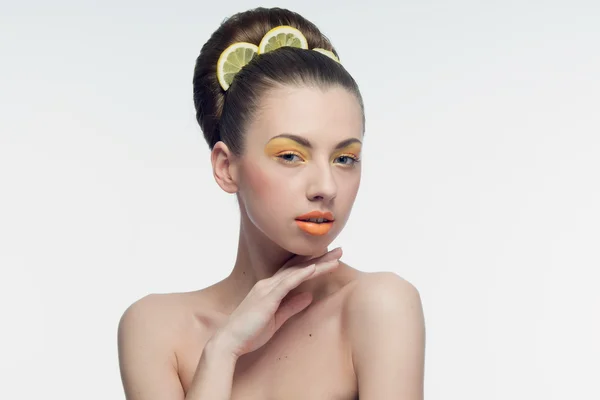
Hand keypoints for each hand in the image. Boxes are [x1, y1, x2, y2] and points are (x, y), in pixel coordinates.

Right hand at [212, 247, 342, 358]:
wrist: (229, 341)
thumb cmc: (250, 332)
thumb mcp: (277, 319)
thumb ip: (293, 306)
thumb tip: (309, 295)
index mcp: (270, 288)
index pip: (295, 271)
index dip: (313, 263)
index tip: (330, 258)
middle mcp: (269, 283)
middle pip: (299, 266)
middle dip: (320, 257)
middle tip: (340, 250)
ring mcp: (267, 288)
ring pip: (297, 271)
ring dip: (318, 263)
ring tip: (336, 257)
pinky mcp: (267, 297)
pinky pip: (287, 283)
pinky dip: (302, 274)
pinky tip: (314, 268)